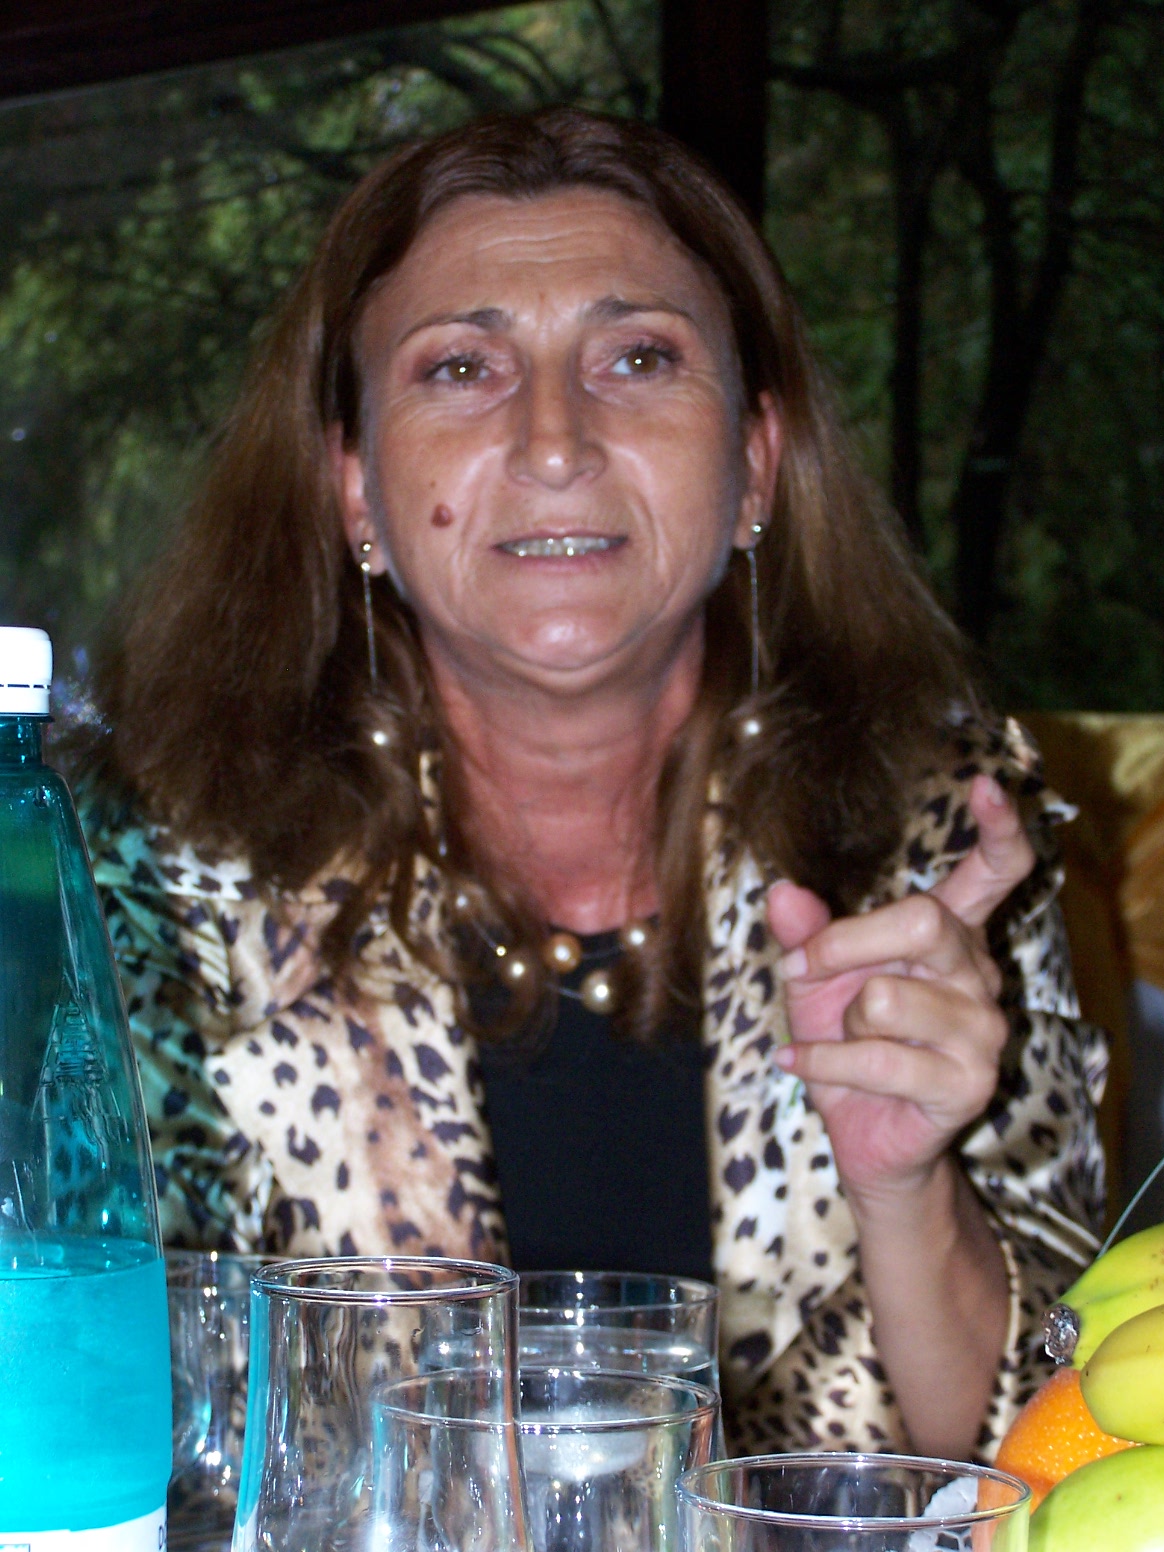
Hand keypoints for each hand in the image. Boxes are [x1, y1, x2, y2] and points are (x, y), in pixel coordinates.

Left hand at [767, 775, 1034, 1205]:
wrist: (862, 1136)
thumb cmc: (845, 1046)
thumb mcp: (815, 980)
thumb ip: (806, 932)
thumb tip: (782, 891)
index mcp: (952, 935)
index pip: (997, 872)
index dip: (998, 829)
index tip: (986, 786)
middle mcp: (979, 974)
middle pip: (922, 921)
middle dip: (843, 944)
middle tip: (805, 969)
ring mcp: (982, 1030)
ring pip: (885, 997)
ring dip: (836, 1024)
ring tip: (840, 1042)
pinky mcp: (968, 1083)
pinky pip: (877, 1058)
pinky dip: (822, 1063)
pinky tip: (802, 1066)